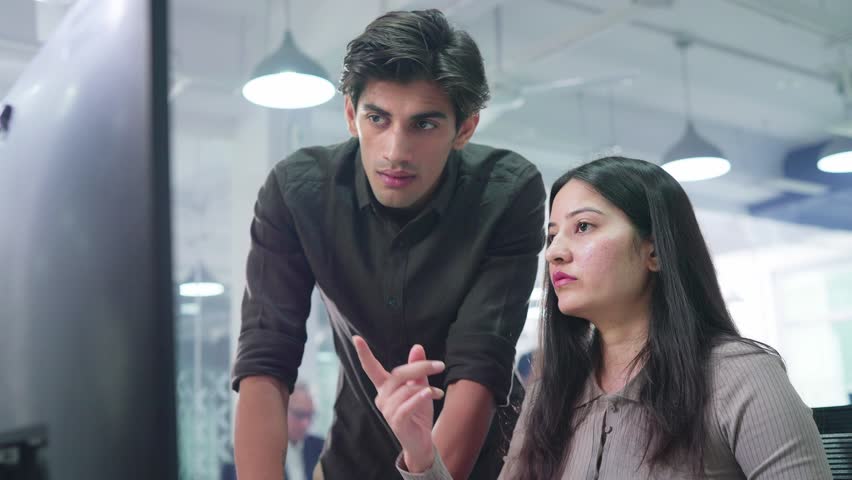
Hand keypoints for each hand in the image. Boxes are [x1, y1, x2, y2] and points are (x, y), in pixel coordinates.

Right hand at [352, 335, 445, 472]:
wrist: (422, 442)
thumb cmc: (418, 413)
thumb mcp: (420, 387)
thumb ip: (417, 368)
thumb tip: (417, 346)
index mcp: (385, 388)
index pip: (371, 369)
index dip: (364, 354)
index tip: (356, 338)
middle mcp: (382, 398)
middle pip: (398, 375)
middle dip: (420, 367)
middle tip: (440, 365)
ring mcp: (388, 411)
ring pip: (405, 390)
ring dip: (425, 387)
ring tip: (438, 392)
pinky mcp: (397, 422)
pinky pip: (407, 406)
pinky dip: (420, 398)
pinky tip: (432, 393)